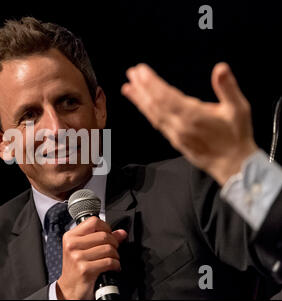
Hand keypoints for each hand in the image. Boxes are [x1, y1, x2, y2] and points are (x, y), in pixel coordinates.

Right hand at [56, 217, 127, 299]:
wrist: (69, 289)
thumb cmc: (76, 268)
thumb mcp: (84, 250)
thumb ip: (102, 238)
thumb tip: (121, 233)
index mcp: (70, 236)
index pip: (93, 221)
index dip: (106, 227)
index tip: (108, 235)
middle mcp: (72, 245)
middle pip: (103, 235)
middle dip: (114, 243)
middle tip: (113, 250)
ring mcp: (77, 257)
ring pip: (108, 248)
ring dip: (115, 255)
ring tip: (112, 260)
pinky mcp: (85, 269)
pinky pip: (109, 262)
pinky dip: (115, 265)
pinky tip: (113, 267)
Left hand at [121, 62, 257, 185]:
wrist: (232, 164)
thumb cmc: (236, 136)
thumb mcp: (238, 109)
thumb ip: (228, 87)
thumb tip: (221, 68)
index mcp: (193, 116)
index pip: (166, 96)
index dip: (151, 83)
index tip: (141, 71)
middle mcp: (180, 125)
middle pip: (155, 104)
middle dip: (141, 87)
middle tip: (131, 73)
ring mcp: (175, 134)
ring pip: (152, 114)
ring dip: (139, 99)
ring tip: (128, 87)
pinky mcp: (174, 140)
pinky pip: (156, 123)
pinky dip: (146, 112)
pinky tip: (142, 104)